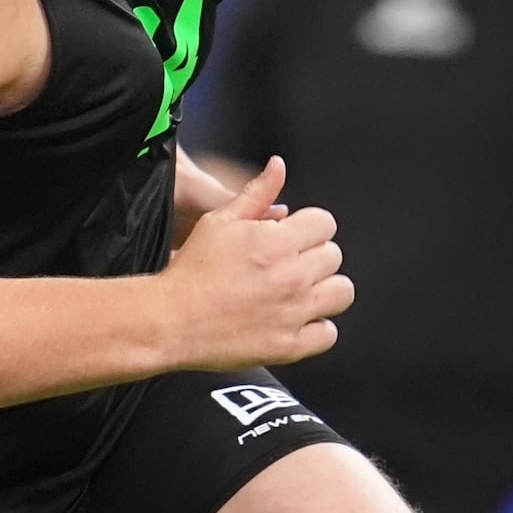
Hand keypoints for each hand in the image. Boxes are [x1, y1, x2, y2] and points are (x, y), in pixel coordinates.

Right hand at [160, 156, 349, 368]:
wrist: (170, 321)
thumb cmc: (192, 270)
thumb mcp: (220, 221)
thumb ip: (256, 193)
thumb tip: (279, 166)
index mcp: (277, 242)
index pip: (325, 224)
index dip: (308, 227)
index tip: (291, 238)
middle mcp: (291, 276)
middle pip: (334, 256)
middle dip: (313, 256)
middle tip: (286, 265)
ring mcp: (293, 313)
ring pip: (342, 292)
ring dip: (325, 289)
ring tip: (300, 291)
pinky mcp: (289, 346)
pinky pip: (329, 333)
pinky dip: (317, 327)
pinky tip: (295, 319)